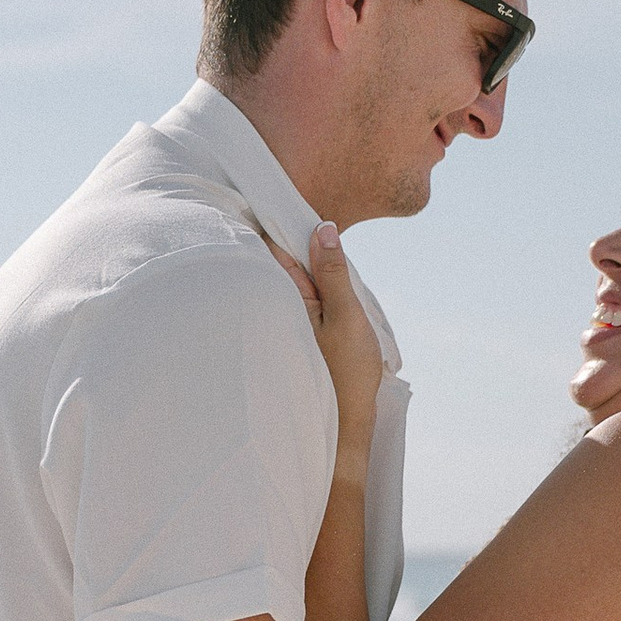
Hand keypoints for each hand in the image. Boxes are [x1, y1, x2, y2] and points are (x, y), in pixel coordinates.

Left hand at [266, 222, 384, 462]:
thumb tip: (322, 228)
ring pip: (290, 279)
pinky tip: (320, 280)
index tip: (281, 193)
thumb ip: (334, 272)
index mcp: (286, 298)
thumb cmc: (345, 374)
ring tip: (313, 244)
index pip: (274, 246)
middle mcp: (278, 307)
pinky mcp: (299, 334)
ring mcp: (288, 321)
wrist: (343, 427)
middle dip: (289, 239)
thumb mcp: (346, 316)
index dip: (278, 221)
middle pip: (279, 260)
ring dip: (302, 263)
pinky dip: (308, 285)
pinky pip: (299, 298)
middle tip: (303, 213)